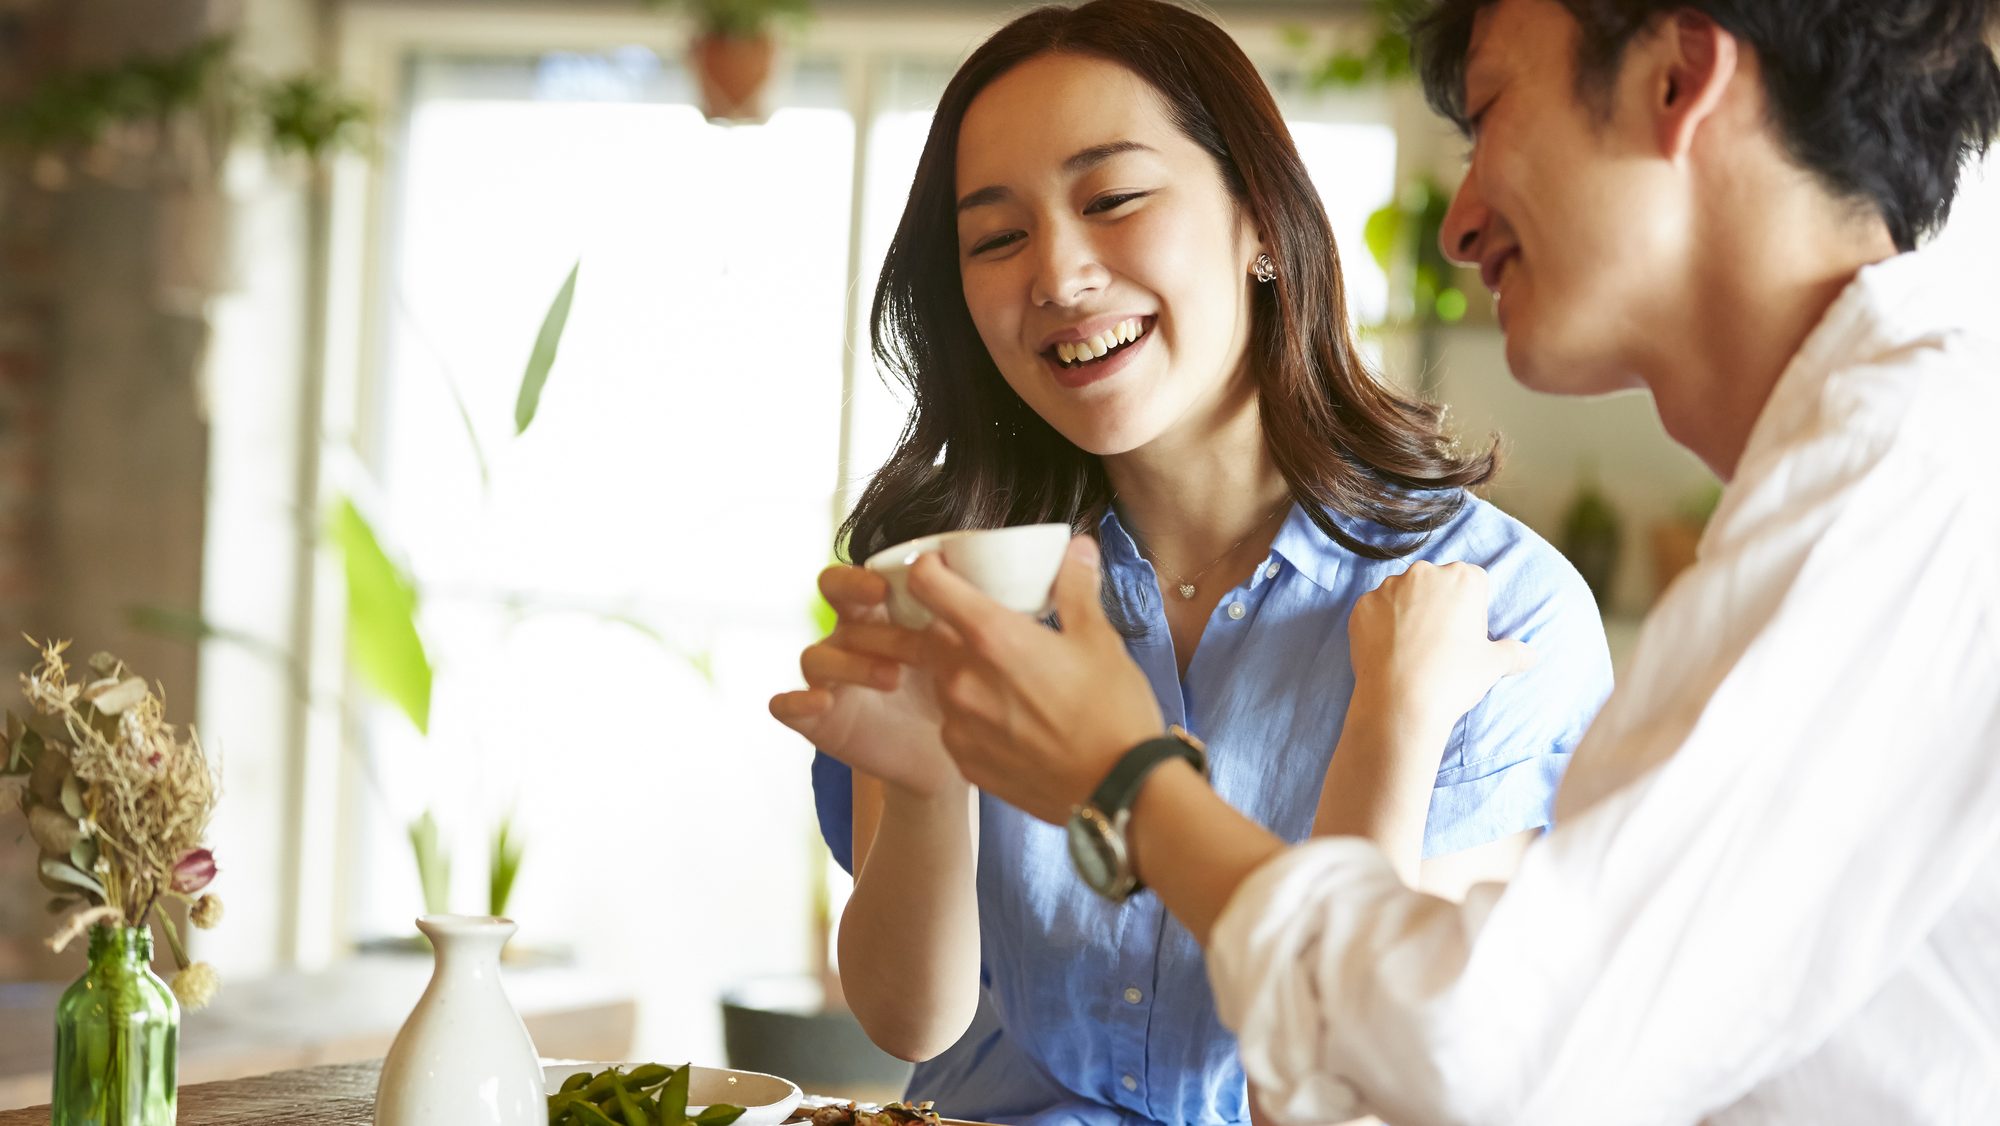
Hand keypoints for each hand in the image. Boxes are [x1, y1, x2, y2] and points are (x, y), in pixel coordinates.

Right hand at [768, 564, 960, 796]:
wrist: (947, 759)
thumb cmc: (954, 695)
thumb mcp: (964, 654)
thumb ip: (966, 617)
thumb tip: (991, 580)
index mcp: (882, 614)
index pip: (862, 575)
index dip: (867, 570)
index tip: (891, 580)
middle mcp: (850, 638)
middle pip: (829, 593)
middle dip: (849, 588)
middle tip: (879, 597)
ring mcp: (829, 678)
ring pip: (816, 656)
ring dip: (850, 661)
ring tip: (892, 677)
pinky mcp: (817, 719)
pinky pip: (787, 705)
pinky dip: (796, 701)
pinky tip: (822, 703)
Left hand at [905, 536, 1162, 823]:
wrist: (1120, 793)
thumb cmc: (1114, 712)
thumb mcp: (1100, 640)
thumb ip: (1076, 588)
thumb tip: (1077, 548)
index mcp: (992, 637)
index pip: (928, 584)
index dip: (931, 568)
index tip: (944, 567)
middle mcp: (962, 679)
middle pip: (930, 634)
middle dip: (950, 624)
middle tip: (987, 626)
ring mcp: (959, 725)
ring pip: (941, 680)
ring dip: (961, 671)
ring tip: (1004, 677)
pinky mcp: (965, 761)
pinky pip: (954, 724)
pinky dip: (970, 715)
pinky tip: (1008, 719)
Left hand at [1347, 561, 1537, 732]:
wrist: (1401, 702)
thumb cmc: (1453, 679)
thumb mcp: (1494, 665)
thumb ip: (1514, 653)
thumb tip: (1531, 656)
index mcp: (1463, 578)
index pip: (1472, 582)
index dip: (1471, 609)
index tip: (1465, 634)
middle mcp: (1424, 573)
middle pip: (1436, 583)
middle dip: (1438, 605)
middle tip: (1438, 643)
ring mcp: (1388, 587)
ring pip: (1402, 594)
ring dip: (1407, 612)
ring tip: (1411, 650)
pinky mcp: (1361, 605)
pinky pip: (1374, 610)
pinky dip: (1380, 625)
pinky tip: (1388, 651)